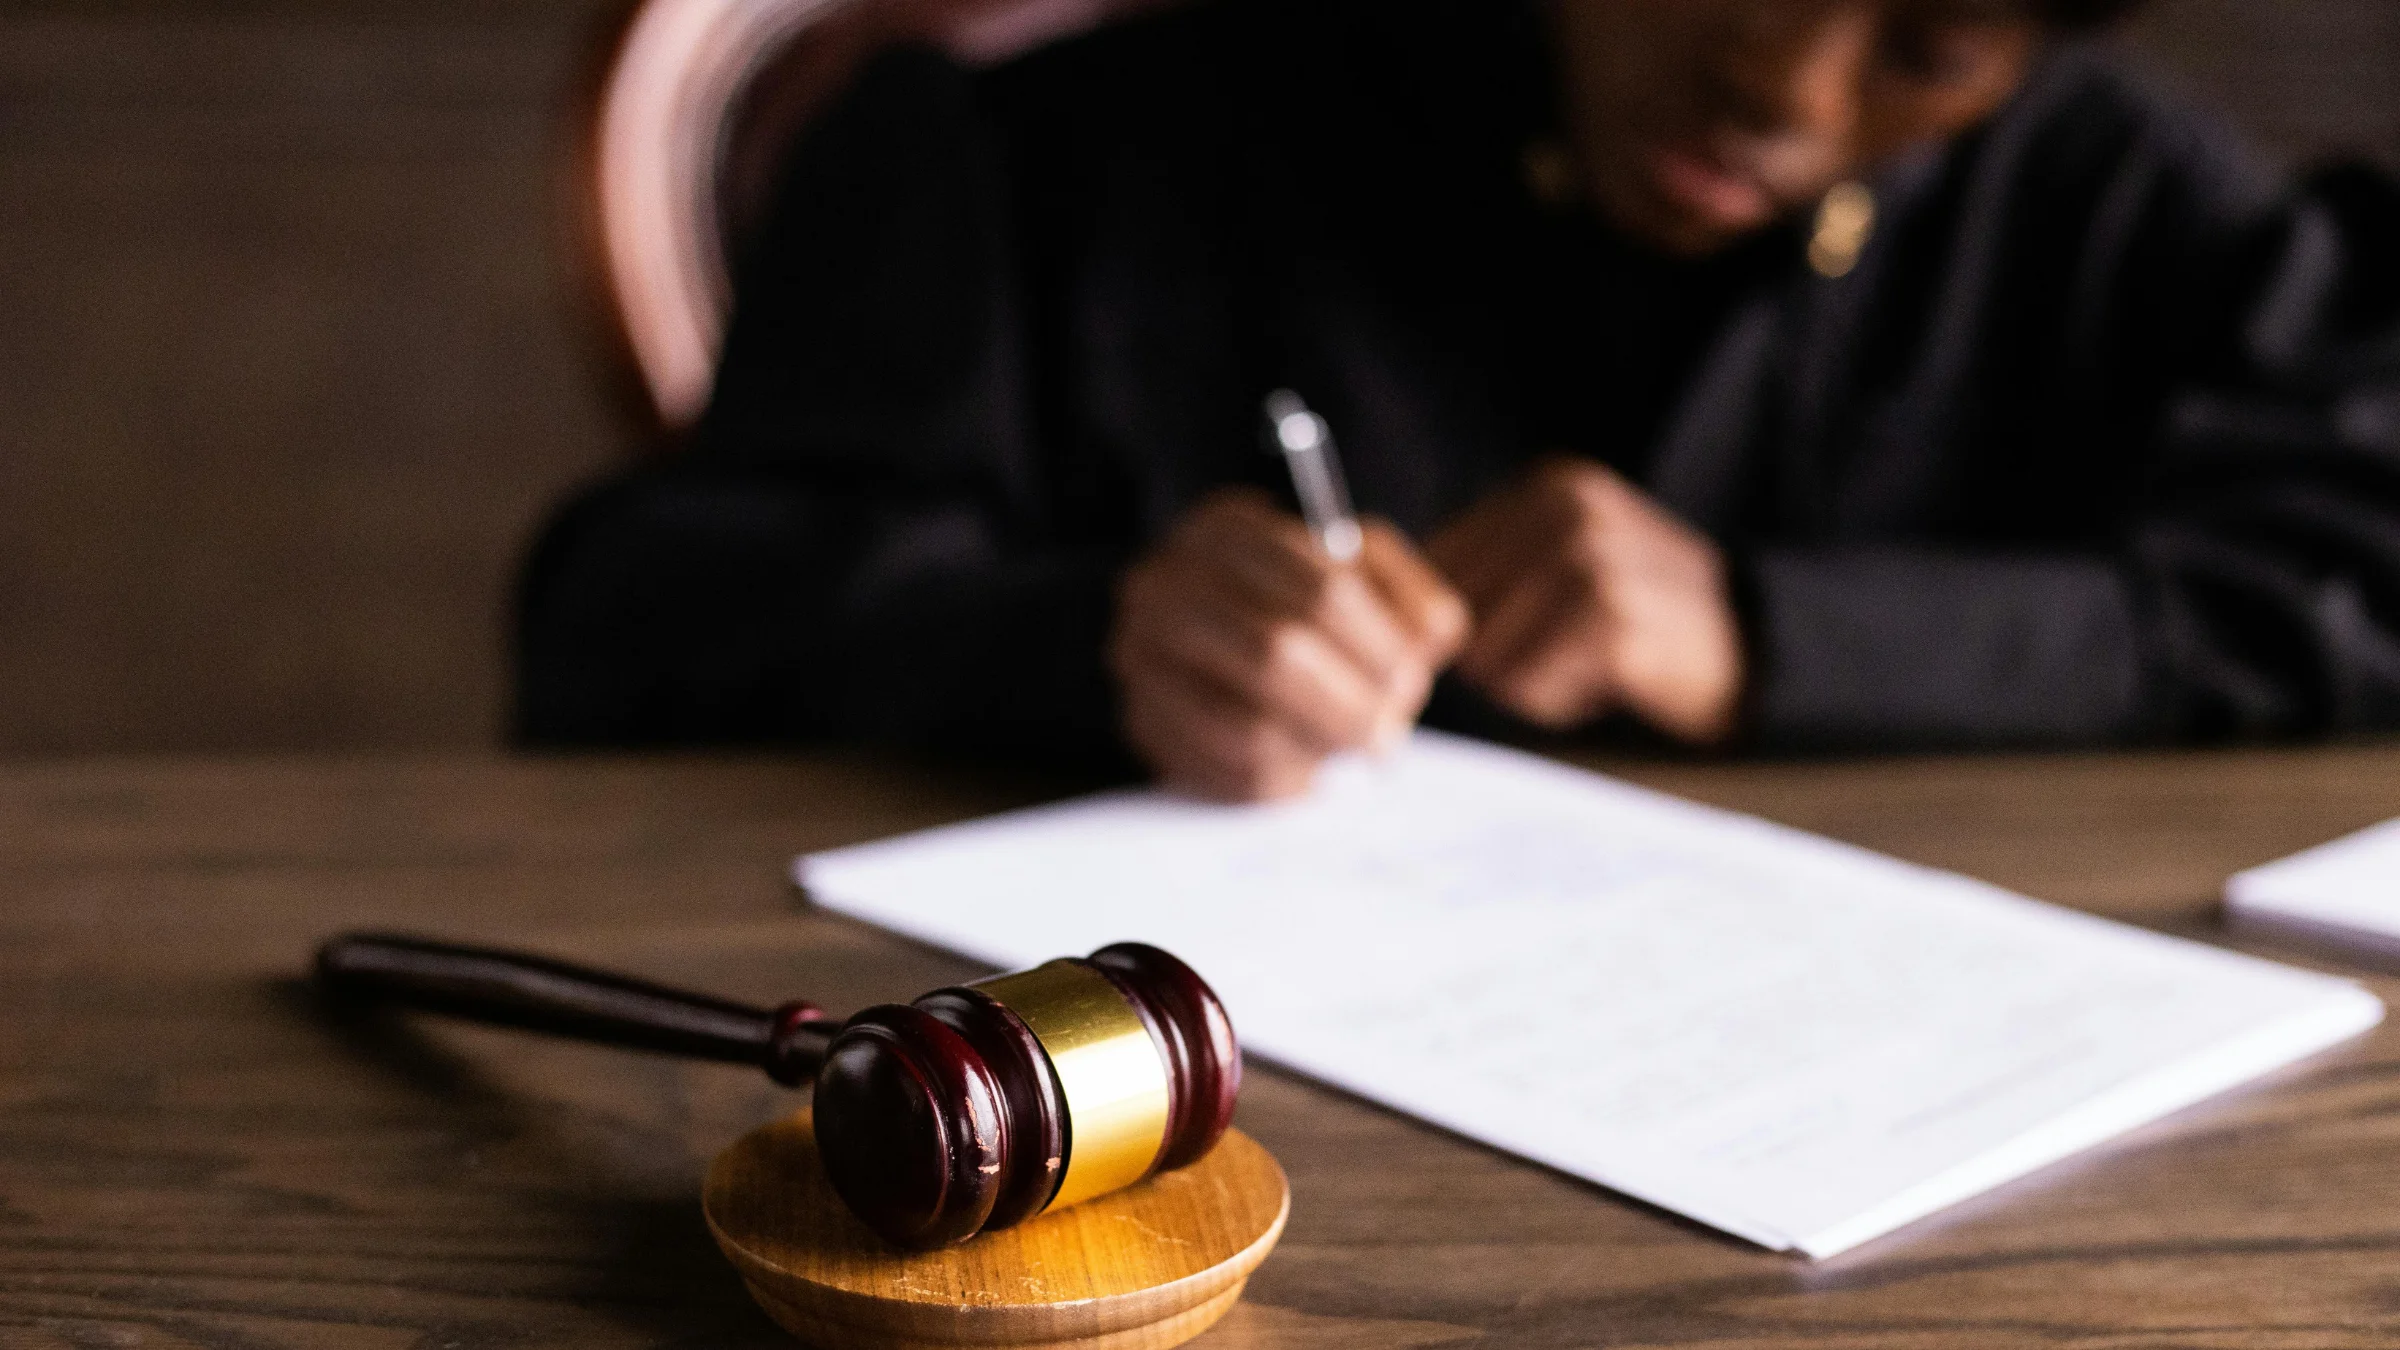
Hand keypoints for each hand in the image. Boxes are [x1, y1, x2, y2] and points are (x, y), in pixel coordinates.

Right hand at [1110, 488, 1467, 801]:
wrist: (1211, 629)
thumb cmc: (1302, 599)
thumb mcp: (1362, 571)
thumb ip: (1409, 596)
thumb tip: (1425, 643)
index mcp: (1225, 530)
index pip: (1322, 591)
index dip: (1378, 646)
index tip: (1410, 680)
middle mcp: (1165, 586)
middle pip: (1277, 654)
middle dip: (1350, 705)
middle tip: (1388, 733)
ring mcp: (1141, 657)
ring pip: (1246, 726)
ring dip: (1318, 748)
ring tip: (1349, 749)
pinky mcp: (1141, 721)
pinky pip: (1222, 773)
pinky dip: (1283, 782)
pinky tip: (1307, 770)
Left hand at [1428, 458, 1743, 742]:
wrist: (1754, 649)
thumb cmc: (1643, 617)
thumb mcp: (1571, 559)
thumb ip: (1492, 568)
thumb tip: (1391, 611)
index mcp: (1550, 486)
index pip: (1439, 562)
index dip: (1457, 620)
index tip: (1515, 635)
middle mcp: (1567, 510)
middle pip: (1456, 613)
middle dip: (1494, 654)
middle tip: (1563, 653)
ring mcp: (1591, 560)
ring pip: (1487, 654)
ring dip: (1527, 681)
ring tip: (1588, 664)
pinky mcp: (1610, 620)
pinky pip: (1529, 686)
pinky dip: (1557, 701)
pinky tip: (1607, 682)